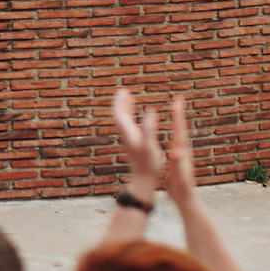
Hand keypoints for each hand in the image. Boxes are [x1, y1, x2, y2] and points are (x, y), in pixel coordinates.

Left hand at [110, 86, 164, 202]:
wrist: (143, 180)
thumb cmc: (148, 164)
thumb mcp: (150, 145)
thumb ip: (150, 128)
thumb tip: (151, 111)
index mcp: (128, 133)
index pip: (119, 113)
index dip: (120, 102)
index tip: (122, 91)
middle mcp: (126, 135)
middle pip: (119, 115)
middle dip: (120, 102)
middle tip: (123, 91)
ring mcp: (130, 139)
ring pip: (124, 120)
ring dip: (125, 108)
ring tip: (129, 98)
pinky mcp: (134, 144)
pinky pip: (131, 127)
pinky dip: (132, 118)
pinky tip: (139, 117)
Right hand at [164, 94, 198, 208]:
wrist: (187, 198)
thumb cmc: (182, 188)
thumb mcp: (179, 177)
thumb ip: (178, 165)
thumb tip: (177, 152)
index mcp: (181, 151)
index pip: (179, 129)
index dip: (177, 115)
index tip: (176, 101)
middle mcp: (183, 149)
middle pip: (181, 127)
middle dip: (179, 113)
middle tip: (178, 98)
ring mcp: (182, 153)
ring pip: (179, 133)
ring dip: (177, 120)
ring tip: (176, 109)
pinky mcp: (179, 158)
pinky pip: (176, 140)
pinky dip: (174, 132)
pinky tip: (172, 131)